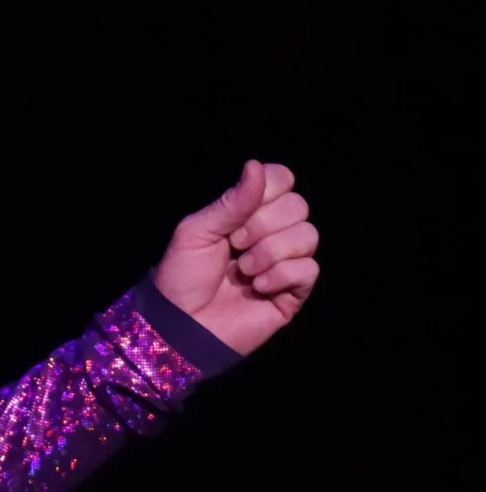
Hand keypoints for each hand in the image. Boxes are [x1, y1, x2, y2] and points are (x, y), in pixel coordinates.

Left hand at [153, 159, 320, 356]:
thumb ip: (231, 201)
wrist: (181, 325)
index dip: (269, 190)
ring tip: (244, 271)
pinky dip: (281, 275)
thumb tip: (255, 166)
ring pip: (308, 235)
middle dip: (263, 225)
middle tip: (235, 246)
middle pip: (298, 206)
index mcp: (248, 213)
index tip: (239, 214)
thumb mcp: (196, 232)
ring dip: (270, 252)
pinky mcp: (294, 292)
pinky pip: (309, 269)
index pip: (282, 179)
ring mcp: (285, 262)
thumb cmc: (182, 277)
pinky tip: (258, 287)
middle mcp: (271, 233)